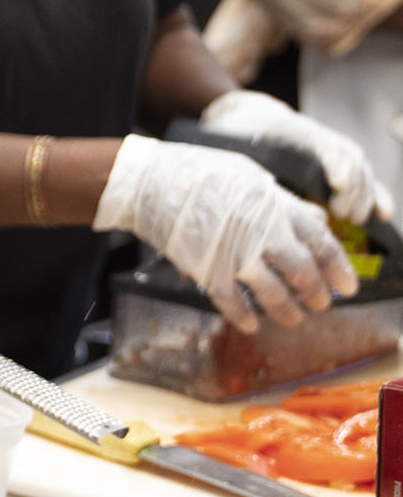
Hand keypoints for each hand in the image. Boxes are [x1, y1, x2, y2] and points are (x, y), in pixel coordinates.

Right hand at [94, 134, 357, 332]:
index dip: (338, 268)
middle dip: (314, 293)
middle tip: (320, 305)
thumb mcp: (250, 175)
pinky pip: (230, 301)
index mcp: (276, 207)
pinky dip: (242, 315)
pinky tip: (250, 325)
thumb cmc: (199, 172)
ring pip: (271, 292)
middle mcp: (262, 233)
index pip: (320, 242)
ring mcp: (233, 253)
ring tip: (293, 320)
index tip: (347, 286)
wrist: (149, 181)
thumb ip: (283, 200)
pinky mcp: (205, 269)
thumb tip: (314, 216)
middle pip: (301, 272)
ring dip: (286, 310)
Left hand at [200, 90, 393, 223]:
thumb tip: (264, 195)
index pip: (323, 144)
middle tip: (344, 214)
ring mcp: (333, 148)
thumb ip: (251, 168)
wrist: (248, 115)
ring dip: (364, 193)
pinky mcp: (338, 162)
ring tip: (357, 218)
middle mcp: (321, 137)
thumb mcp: (237, 147)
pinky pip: (363, 177)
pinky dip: (375, 194)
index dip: (335, 163)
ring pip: (360, 168)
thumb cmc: (238, 134)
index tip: (338, 184)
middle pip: (348, 158)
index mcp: (295, 129)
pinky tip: (383, 214)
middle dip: (351, 186)